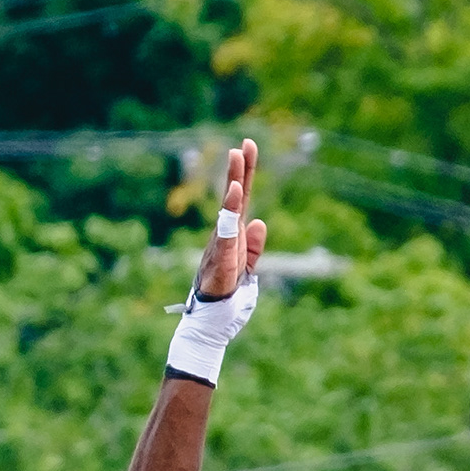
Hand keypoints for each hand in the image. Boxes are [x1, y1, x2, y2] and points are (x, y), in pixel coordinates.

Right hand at [165, 138, 267, 380]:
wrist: (209, 327)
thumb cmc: (226, 300)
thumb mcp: (247, 270)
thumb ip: (253, 247)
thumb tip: (260, 221)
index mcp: (234, 237)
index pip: (242, 200)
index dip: (245, 174)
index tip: (248, 146)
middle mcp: (224, 238)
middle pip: (235, 200)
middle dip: (240, 172)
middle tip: (245, 143)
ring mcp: (220, 250)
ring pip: (228, 216)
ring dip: (234, 191)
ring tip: (236, 163)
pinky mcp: (220, 266)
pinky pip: (225, 242)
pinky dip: (229, 223)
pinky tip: (234, 203)